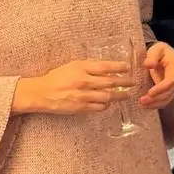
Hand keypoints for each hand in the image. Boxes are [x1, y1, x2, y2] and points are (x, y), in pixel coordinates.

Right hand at [12, 59, 132, 115]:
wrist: (41, 93)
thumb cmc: (57, 77)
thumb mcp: (73, 65)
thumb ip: (89, 65)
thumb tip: (108, 66)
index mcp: (81, 69)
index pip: (105, 67)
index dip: (119, 67)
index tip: (127, 67)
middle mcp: (83, 82)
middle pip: (110, 82)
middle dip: (124, 82)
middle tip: (132, 82)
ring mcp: (82, 96)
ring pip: (107, 96)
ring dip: (119, 95)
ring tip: (126, 94)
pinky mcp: (80, 108)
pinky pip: (99, 107)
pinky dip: (106, 105)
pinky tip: (110, 102)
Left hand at [139, 41, 173, 109]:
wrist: (164, 54)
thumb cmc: (159, 51)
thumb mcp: (156, 49)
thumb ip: (152, 56)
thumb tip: (148, 64)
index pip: (170, 81)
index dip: (160, 88)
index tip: (149, 93)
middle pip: (169, 92)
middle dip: (156, 98)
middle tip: (142, 101)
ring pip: (168, 98)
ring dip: (155, 103)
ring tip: (142, 105)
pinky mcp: (170, 90)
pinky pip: (165, 100)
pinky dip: (156, 104)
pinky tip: (146, 106)